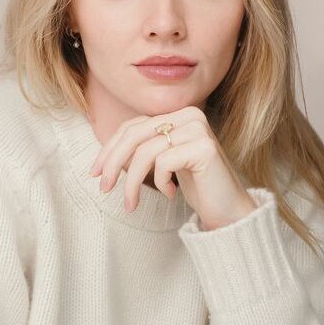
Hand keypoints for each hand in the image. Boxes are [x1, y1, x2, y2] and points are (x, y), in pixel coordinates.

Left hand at [89, 106, 256, 230]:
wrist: (229, 210)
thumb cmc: (196, 187)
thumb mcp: (164, 163)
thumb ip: (143, 149)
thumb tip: (104, 157)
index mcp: (179, 115)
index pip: (133, 126)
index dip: (109, 149)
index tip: (94, 173)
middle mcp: (190, 115)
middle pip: (135, 135)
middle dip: (112, 163)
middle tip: (103, 188)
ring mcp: (199, 129)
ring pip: (146, 152)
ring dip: (132, 182)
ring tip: (132, 204)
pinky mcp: (204, 147)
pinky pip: (164, 163)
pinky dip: (160, 183)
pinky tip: (172, 193)